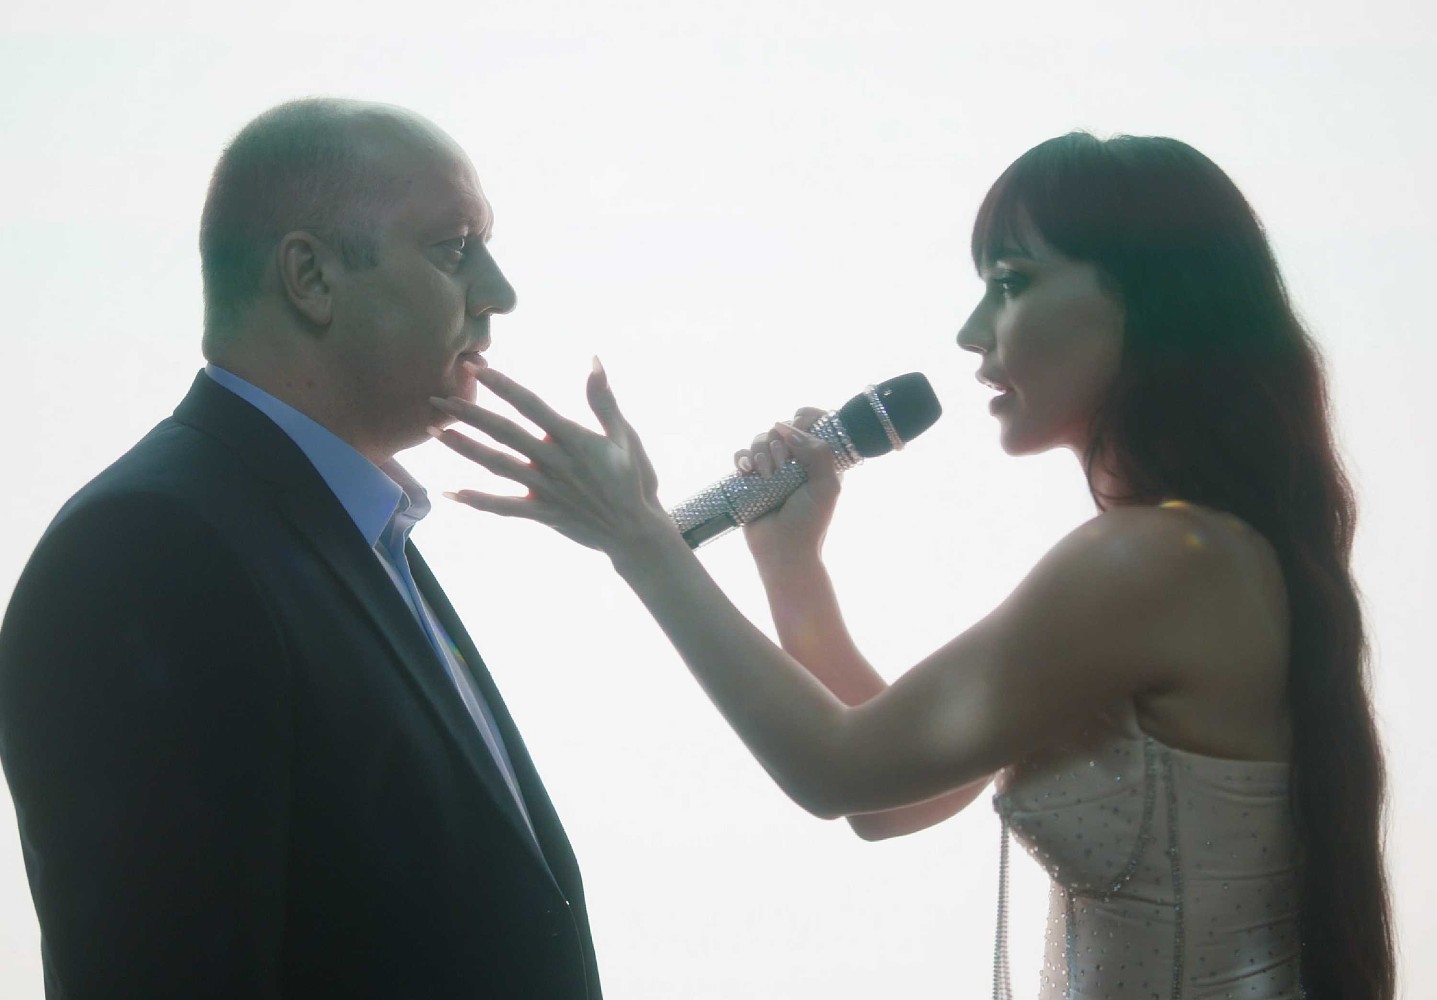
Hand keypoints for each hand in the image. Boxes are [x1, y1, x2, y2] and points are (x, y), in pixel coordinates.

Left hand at [428, 360, 674, 556]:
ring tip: (434, 432)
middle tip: (437, 399)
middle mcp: (554, 462)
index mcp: (573, 438)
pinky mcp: (541, 513)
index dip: (501, 385)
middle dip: (469, 413)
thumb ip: (604, 400)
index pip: (530, 405)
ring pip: (497, 465)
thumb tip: (594, 360)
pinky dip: (477, 500)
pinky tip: (450, 492)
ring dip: (464, 448)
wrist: (635, 531)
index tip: (475, 368)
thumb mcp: (625, 436)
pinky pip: (504, 507)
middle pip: (504, 432)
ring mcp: (545, 489)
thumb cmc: (633, 480)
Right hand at [737, 407, 841, 561]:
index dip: (806, 416)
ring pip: (760, 439)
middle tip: (782, 466)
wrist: (783, 551)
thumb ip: (817, 451)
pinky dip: (742, 458)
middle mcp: (794, 461)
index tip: (801, 419)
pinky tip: (747, 472)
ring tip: (765, 476)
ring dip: (761, 452)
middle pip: (782, 429)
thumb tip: (786, 426)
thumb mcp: (827, 486)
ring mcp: (771, 469)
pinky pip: (741, 455)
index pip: (814, 423)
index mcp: (818, 460)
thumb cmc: (809, 522)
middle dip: (779, 442)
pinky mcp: (750, 480)